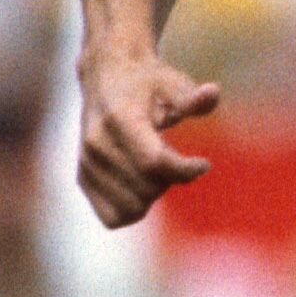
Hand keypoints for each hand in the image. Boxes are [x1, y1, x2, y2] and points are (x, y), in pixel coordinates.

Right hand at [75, 45, 221, 228]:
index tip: (203, 164)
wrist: (106, 79)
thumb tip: (213, 94)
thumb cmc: (146, 83)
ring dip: (153, 194)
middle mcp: (98, 143)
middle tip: (174, 158)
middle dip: (171, 178)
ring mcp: (87, 164)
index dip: (185, 170)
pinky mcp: (82, 179)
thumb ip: (192, 96)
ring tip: (155, 169)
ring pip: (133, 207)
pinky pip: (114, 217)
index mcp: (119, 118)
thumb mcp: (172, 82)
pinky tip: (142, 185)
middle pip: (148, 187)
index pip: (154, 162)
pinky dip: (134, 209)